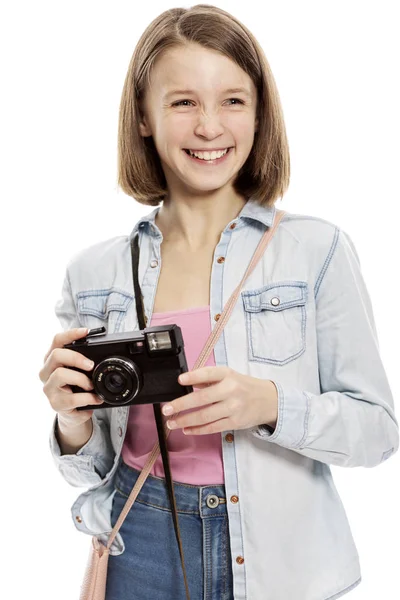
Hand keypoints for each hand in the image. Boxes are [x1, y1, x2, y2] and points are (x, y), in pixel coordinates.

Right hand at [39, 327, 103, 429]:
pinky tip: (95, 398)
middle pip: (56, 355)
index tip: (86, 332)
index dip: (71, 334)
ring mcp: (49, 388)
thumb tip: (107, 353)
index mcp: (53, 359)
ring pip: (60, 375)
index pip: (57, 340)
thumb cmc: (77, 387)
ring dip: (81, 379)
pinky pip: (71, 398)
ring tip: (92, 386)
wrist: (74, 412)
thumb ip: (86, 360)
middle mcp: (47, 371)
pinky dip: (88, 398)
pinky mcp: (55, 403)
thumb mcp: (81, 371)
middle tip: (91, 365)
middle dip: (76, 357)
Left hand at [162, 366, 277, 434]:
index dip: (193, 376)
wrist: (269, 400)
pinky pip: (212, 427)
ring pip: (205, 416)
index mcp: (228, 375)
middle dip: (181, 405)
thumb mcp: (229, 376)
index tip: (179, 380)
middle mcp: (231, 390)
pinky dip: (197, 429)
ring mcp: (233, 408)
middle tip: (166, 409)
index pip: (209, 373)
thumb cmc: (244, 386)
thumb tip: (187, 382)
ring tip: (172, 422)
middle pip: (202, 398)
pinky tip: (186, 429)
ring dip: (185, 420)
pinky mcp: (235, 422)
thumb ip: (208, 379)